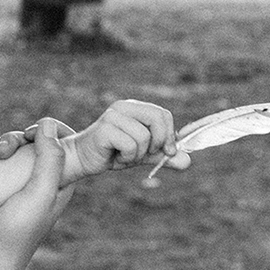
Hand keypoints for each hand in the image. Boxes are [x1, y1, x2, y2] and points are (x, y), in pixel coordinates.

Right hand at [0, 119, 73, 264]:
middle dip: (13, 138)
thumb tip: (49, 123)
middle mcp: (38, 179)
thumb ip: (49, 159)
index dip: (48, 132)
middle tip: (3, 151)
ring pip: (7, 146)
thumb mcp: (39, 194)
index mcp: (59, 181)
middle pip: (30, 141)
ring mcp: (14, 181)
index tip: (30, 134)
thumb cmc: (17, 231)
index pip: (62, 144)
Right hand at [61, 99, 191, 183]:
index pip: (163, 114)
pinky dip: (128, 157)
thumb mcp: (143, 155)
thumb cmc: (113, 153)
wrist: (83, 159)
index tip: (165, 151)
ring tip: (125, 155)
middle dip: (158, 142)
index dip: (169, 134)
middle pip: (158, 119)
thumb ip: (163, 156)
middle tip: (146, 153)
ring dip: (138, 154)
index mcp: (134, 108)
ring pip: (144, 137)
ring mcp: (112, 116)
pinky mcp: (104, 129)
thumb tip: (186, 161)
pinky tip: (116, 157)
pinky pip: (130, 145)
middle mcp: (123, 107)